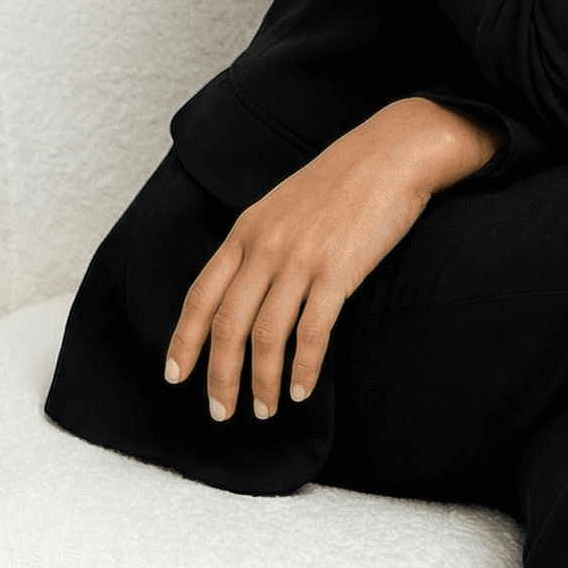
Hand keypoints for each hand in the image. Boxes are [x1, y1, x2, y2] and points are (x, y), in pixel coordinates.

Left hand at [163, 98, 497, 420]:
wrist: (391, 154)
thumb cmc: (342, 182)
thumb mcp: (282, 207)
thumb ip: (259, 244)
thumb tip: (244, 292)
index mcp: (246, 230)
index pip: (200, 295)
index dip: (184, 341)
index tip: (176, 376)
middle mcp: (265, 247)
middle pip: (227, 325)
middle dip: (219, 377)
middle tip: (222, 413)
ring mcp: (300, 259)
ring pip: (266, 337)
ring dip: (262, 382)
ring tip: (265, 410)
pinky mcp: (337, 271)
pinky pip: (311, 333)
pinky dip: (303, 369)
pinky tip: (301, 389)